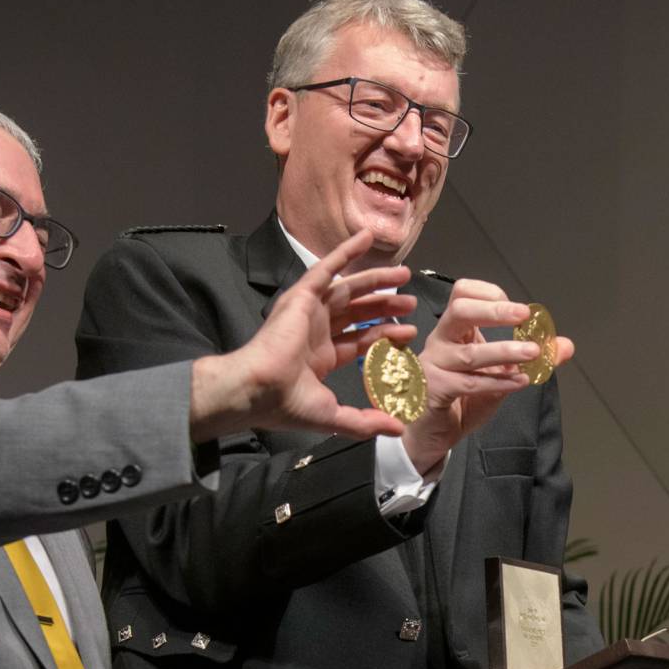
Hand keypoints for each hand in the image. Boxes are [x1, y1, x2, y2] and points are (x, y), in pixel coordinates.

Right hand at [188, 230, 417, 441]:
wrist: (258, 389)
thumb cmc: (286, 404)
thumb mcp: (333, 416)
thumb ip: (365, 422)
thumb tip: (397, 430)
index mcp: (320, 357)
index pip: (359, 341)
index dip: (385, 336)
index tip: (409, 334)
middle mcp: (315, 331)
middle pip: (357, 313)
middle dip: (384, 307)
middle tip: (410, 303)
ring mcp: (308, 312)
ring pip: (348, 290)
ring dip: (375, 281)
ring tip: (402, 275)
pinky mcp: (301, 296)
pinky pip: (326, 267)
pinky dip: (346, 251)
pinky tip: (366, 238)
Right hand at [401, 280, 575, 472]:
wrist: (433, 432)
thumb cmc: (462, 397)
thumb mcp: (500, 373)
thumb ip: (529, 358)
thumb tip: (565, 346)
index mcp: (454, 329)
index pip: (463, 293)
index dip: (490, 293)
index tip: (518, 310)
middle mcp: (440, 341)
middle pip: (460, 310)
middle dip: (494, 311)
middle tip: (523, 315)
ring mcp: (434, 365)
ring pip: (470, 354)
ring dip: (505, 351)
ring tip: (533, 353)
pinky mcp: (434, 390)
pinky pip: (470, 384)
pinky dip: (498, 382)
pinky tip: (520, 382)